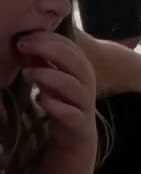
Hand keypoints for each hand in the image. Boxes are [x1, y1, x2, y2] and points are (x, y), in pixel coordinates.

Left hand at [17, 31, 96, 147]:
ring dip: (48, 75)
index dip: (46, 38)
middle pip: (73, 60)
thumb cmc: (62, 102)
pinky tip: (40, 100)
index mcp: (80, 67)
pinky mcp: (79, 123)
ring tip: (27, 73)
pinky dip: (54, 105)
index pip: (68, 45)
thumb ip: (41, 61)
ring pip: (71, 85)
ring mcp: (84, 102)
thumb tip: (23, 41)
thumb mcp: (51, 78)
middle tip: (22, 47)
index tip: (23, 39)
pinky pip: (69, 112)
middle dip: (48, 50)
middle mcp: (86, 82)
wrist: (76, 135)